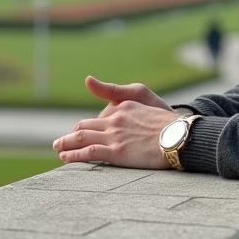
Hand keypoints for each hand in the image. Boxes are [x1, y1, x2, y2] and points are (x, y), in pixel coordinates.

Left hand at [53, 77, 178, 167]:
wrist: (180, 135)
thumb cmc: (167, 118)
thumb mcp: (142, 95)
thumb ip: (114, 91)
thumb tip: (87, 80)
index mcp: (121, 107)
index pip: (99, 118)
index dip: (89, 127)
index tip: (82, 134)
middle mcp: (114, 119)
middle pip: (84, 127)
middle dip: (70, 135)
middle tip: (60, 142)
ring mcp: (114, 136)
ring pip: (81, 139)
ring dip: (66, 144)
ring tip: (58, 149)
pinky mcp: (116, 152)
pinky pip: (88, 153)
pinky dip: (73, 155)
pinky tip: (66, 158)